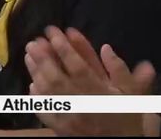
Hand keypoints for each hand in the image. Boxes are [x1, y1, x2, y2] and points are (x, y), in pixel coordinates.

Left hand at [25, 27, 155, 136]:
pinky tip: (32, 85)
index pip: (77, 66)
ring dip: (36, 72)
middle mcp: (80, 103)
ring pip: (48, 92)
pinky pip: (45, 113)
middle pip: (56, 78)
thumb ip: (120, 70)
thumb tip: (106, 48)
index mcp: (98, 92)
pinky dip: (37, 98)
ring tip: (28, 55)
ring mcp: (68, 117)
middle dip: (43, 58)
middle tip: (33, 42)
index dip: (63, 47)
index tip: (52, 32)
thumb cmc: (126, 117)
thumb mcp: (132, 93)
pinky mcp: (61, 128)